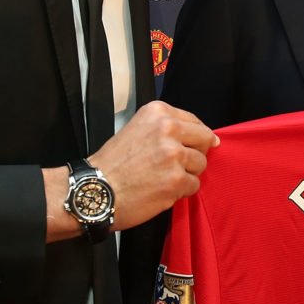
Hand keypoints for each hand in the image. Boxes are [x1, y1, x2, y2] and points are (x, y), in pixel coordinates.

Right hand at [90, 100, 218, 231]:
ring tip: (164, 178)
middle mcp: (168, 129)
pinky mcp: (177, 180)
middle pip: (204, 140)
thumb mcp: (136, 129)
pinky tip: (162, 190)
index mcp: (158, 113)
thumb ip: (165, 129)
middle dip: (195, 153)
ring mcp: (174, 155)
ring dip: (187, 174)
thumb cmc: (113, 163)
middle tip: (177, 164)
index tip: (192, 145)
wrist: (96, 190)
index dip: (196, 136)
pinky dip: (181, 191)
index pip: (194, 121)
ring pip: (201, 164)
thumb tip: (206, 137)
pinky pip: (194, 185)